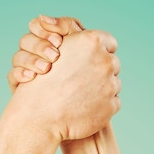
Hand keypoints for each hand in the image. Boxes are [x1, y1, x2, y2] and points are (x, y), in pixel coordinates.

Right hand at [5, 17, 120, 141]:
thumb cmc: (42, 80)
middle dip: (100, 70)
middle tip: (82, 79)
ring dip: (102, 88)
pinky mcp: (111, 105)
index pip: (109, 42)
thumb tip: (93, 40)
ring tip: (81, 95)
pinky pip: (113, 102)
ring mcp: (110, 84)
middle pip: (112, 63)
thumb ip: (78, 39)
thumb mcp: (57, 49)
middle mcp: (105, 61)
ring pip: (114, 83)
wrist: (39, 114)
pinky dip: (102, 105)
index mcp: (92, 41)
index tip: (89, 59)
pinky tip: (85, 107)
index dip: (99, 51)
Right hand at [8, 15, 83, 92]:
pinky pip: (12, 75)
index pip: (35, 25)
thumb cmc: (86, 69)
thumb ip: (66, 26)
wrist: (86, 100)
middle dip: (39, 47)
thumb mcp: (82, 44)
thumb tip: (43, 18)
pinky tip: (32, 77)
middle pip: (25, 40)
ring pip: (18, 57)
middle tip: (55, 56)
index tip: (58, 41)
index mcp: (46, 38)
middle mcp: (33, 51)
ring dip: (31, 61)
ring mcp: (25, 68)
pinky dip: (20, 74)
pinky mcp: (20, 86)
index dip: (43, 31)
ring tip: (45, 69)